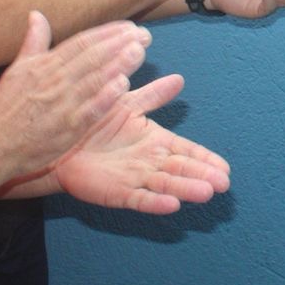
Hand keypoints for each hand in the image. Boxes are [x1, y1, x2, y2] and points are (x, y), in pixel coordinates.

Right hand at [0, 12, 148, 175]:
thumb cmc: (6, 107)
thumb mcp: (17, 69)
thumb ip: (33, 42)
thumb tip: (37, 14)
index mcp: (44, 65)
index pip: (81, 43)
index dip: (106, 33)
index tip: (128, 27)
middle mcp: (54, 81)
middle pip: (91, 57)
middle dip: (119, 44)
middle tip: (144, 35)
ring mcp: (61, 105)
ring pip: (93, 80)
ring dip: (118, 64)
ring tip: (139, 51)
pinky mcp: (66, 128)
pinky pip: (89, 110)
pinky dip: (105, 97)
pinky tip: (123, 86)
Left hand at [52, 79, 231, 213]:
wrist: (59, 142)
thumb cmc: (93, 123)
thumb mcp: (126, 104)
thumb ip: (152, 95)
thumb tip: (179, 79)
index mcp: (154, 141)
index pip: (186, 150)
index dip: (205, 159)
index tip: (226, 167)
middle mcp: (148, 161)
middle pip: (180, 169)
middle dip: (202, 176)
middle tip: (224, 184)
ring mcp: (134, 178)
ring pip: (165, 184)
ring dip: (185, 188)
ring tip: (206, 192)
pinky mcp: (116, 192)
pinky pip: (138, 198)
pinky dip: (155, 202)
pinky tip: (173, 205)